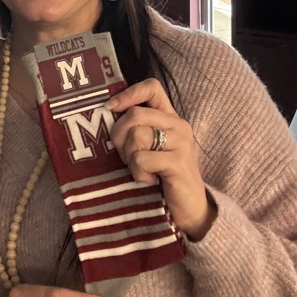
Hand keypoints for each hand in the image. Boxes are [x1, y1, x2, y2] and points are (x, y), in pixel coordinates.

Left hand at [105, 79, 215, 240]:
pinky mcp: (178, 163)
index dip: (128, 93)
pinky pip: (142, 159)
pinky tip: (149, 181)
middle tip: (127, 158)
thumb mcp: (149, 148)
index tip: (110, 108)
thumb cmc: (162, 177)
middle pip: (134, 114)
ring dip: (130, 159)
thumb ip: (135, 129)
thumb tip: (105, 115)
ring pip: (136, 136)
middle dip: (120, 138)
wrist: (191, 209)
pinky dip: (139, 173)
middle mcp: (178, 125)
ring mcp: (181, 143)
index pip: (151, 87)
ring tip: (141, 171)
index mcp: (169, 118)